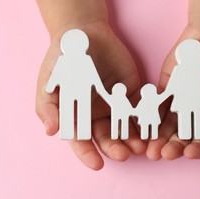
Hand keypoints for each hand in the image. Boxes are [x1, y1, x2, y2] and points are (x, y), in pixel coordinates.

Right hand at [36, 21, 145, 169]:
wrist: (82, 34)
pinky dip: (145, 119)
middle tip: (124, 154)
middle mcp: (97, 115)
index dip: (88, 154)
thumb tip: (51, 131)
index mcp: (77, 117)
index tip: (97, 164)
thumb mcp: (49, 83)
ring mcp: (115, 105)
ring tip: (141, 145)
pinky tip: (151, 127)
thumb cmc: (61, 60)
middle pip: (107, 138)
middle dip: (115, 147)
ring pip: (125, 128)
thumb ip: (48, 107)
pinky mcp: (131, 93)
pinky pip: (139, 109)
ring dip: (133, 138)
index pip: (82, 141)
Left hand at [147, 24, 199, 159]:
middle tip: (164, 154)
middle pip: (185, 138)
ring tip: (151, 148)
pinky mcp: (167, 92)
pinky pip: (157, 108)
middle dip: (175, 148)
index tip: (190, 152)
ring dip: (160, 139)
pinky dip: (151, 119)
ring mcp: (181, 104)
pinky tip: (144, 127)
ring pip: (169, 127)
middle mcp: (198, 113)